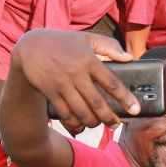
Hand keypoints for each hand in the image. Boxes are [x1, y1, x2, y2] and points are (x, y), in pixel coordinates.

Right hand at [12, 29, 137, 130]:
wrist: (31, 47)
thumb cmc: (64, 42)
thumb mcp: (87, 38)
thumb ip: (110, 46)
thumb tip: (129, 58)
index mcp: (89, 60)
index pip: (111, 82)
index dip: (125, 98)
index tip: (135, 109)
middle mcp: (76, 73)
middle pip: (96, 102)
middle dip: (109, 117)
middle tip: (116, 124)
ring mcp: (62, 85)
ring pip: (80, 111)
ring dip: (92, 123)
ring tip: (99, 125)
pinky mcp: (50, 93)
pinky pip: (64, 114)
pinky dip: (73, 124)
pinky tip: (80, 128)